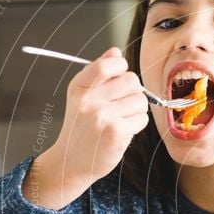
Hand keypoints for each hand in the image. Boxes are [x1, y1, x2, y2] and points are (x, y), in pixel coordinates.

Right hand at [23, 47, 147, 207]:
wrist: (71, 162)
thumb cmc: (80, 128)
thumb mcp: (81, 97)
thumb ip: (98, 73)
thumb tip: (115, 51)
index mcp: (79, 88)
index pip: (106, 65)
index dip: (120, 66)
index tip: (121, 74)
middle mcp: (89, 101)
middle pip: (131, 80)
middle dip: (133, 90)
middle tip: (123, 103)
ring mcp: (103, 116)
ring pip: (140, 100)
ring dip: (137, 109)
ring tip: (122, 118)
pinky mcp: (116, 132)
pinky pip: (141, 118)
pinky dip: (137, 124)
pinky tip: (123, 130)